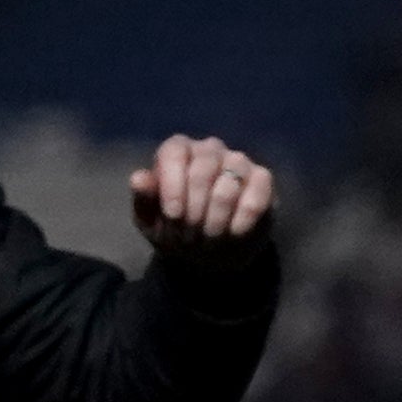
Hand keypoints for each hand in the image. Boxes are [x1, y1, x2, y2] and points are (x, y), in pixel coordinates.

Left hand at [131, 136, 275, 261]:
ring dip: (216, 219)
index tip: (173, 215)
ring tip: (208, 239)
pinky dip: (242, 220)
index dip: (172, 185)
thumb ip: (144, 199)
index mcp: (176, 151)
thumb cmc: (174, 229)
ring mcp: (238, 161)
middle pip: (201, 169)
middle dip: (194, 209)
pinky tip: (233, 234)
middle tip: (189, 235)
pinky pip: (256, 196)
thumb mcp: (150, 221)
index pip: (173, 152)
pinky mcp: (262, 180)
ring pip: (228, 185)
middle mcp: (208, 149)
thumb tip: (139, 178)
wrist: (209, 253)